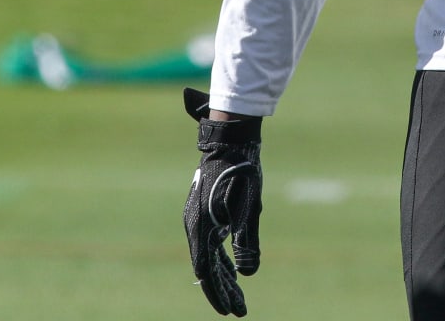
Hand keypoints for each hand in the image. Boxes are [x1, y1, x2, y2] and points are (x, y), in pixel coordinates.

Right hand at [183, 87, 263, 314]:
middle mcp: (194, 226)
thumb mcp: (250, 206)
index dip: (218, 293)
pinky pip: (210, 243)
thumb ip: (248, 240)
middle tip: (239, 310)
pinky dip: (221, 259)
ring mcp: (197, 218)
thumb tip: (248, 274)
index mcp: (201, 227)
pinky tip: (231, 268)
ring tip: (238, 295)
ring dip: (223, 276)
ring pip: (209, 256)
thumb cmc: (242, 172)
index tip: (231, 311)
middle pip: (207, 268)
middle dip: (223, 290)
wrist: (230, 140)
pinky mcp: (204, 212)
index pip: (206, 271)